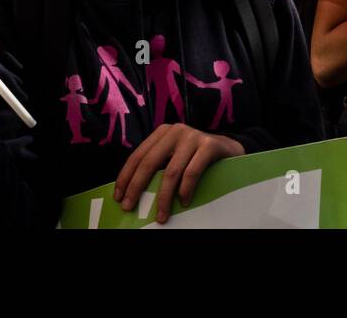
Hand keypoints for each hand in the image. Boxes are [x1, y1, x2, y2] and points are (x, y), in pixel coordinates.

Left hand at [114, 123, 244, 222]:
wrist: (228, 148)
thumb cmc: (194, 157)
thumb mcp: (173, 155)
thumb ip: (157, 164)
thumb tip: (131, 191)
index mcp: (162, 133)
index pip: (137, 156)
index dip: (126, 177)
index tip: (118, 197)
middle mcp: (175, 131)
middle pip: (149, 162)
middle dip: (137, 187)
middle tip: (129, 207)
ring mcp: (193, 136)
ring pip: (171, 172)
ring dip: (164, 197)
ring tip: (161, 216)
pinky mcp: (209, 145)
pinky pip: (192, 172)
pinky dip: (185, 190)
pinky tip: (184, 202)